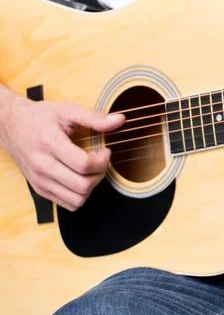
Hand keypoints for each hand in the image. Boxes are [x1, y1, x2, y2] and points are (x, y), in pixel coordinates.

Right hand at [1, 97, 124, 210]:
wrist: (11, 126)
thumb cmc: (41, 117)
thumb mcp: (68, 110)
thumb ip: (95, 118)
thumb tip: (120, 120)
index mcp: (50, 144)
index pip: (84, 165)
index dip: (102, 160)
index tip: (104, 151)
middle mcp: (42, 166)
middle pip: (83, 185)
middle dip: (100, 174)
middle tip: (99, 161)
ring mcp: (40, 181)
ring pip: (77, 199)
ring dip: (91, 186)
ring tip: (90, 170)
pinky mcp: (40, 189)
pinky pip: (68, 204)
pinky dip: (80, 195)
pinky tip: (80, 177)